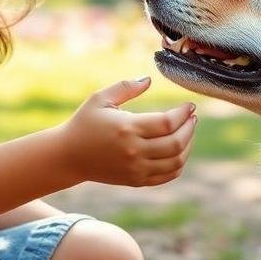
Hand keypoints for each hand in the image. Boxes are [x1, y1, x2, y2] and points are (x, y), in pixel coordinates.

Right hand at [55, 77, 197, 186]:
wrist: (68, 156)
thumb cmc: (84, 123)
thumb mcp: (100, 99)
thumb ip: (125, 87)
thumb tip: (149, 79)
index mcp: (126, 128)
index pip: (167, 123)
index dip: (183, 114)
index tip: (189, 106)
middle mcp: (133, 151)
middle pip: (176, 143)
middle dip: (190, 128)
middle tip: (192, 117)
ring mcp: (136, 169)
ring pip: (175, 161)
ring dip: (187, 146)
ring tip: (187, 132)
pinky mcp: (136, 180)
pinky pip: (167, 175)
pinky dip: (178, 164)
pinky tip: (179, 150)